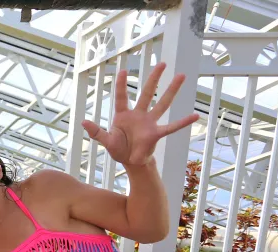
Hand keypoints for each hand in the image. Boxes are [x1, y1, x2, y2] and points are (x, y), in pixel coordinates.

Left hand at [81, 62, 197, 166]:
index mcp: (123, 115)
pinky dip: (183, 122)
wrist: (130, 161)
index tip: (123, 71)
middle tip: (162, 63)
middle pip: (146, 93)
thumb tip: (83, 122)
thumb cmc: (118, 149)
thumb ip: (96, 132)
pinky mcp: (157, 133)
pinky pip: (171, 127)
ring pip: (162, 103)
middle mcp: (138, 115)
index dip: (122, 85)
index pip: (122, 97)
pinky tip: (195, 116)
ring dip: (171, 90)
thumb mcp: (106, 141)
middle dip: (153, 79)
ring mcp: (149, 123)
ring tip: (181, 75)